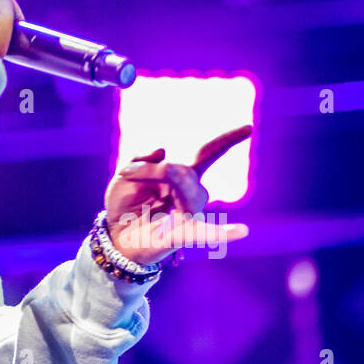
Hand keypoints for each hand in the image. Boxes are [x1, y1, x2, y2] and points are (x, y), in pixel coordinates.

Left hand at [102, 125, 252, 265]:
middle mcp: (191, 193)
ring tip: (134, 186)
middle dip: (151, 169)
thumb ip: (141, 160)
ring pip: (187, 192)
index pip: (208, 153)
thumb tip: (163, 151)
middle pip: (184, 170)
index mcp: (180, 175)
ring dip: (156, 180)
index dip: (228, 140)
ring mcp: (189, 214)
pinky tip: (241, 231)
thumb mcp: (126, 175)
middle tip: (127, 172)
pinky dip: (224, 233)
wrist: (114, 234)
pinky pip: (207, 233)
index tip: (249, 128)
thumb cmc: (125, 203)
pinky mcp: (183, 235)